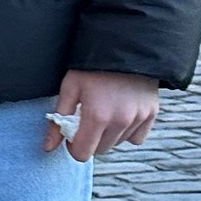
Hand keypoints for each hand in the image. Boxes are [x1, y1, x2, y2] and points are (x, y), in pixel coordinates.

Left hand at [43, 69, 159, 161]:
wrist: (125, 46)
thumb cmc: (92, 67)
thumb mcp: (70, 88)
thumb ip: (58, 121)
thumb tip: (48, 148)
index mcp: (97, 116)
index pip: (82, 154)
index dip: (73, 147)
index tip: (73, 134)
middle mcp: (120, 121)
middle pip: (100, 150)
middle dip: (91, 140)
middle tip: (87, 120)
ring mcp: (138, 118)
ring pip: (117, 144)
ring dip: (108, 135)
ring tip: (105, 112)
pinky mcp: (151, 114)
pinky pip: (136, 138)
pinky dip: (128, 132)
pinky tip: (121, 114)